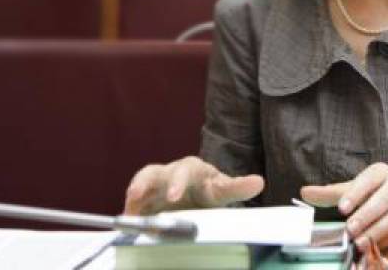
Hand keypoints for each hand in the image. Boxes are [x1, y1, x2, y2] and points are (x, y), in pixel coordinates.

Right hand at [123, 156, 263, 214]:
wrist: (192, 200)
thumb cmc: (207, 193)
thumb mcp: (222, 192)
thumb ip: (237, 188)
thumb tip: (259, 182)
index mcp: (196, 170)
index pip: (190, 172)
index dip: (181, 182)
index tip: (176, 195)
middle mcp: (175, 172)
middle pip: (169, 173)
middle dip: (168, 184)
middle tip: (171, 198)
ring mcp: (158, 183)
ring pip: (147, 178)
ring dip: (140, 188)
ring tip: (134, 199)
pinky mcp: (144, 196)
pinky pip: (135, 197)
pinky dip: (131, 206)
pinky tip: (128, 217)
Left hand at [301, 163, 387, 248]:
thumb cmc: (386, 188)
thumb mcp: (362, 185)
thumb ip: (334, 191)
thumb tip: (305, 192)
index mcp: (380, 172)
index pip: (367, 181)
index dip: (355, 194)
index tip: (342, 207)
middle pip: (381, 201)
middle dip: (365, 216)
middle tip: (350, 228)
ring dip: (375, 231)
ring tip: (359, 241)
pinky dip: (387, 240)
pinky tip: (374, 246)